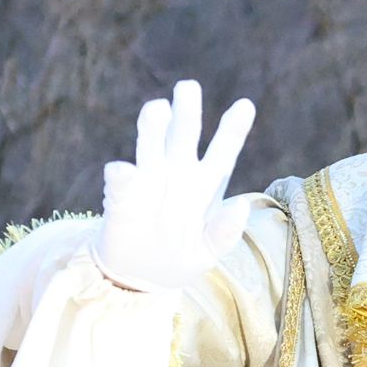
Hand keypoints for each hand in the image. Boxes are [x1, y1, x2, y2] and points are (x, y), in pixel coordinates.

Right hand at [92, 80, 254, 291]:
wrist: (140, 279)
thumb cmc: (180, 255)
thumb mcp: (209, 251)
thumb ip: (224, 232)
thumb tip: (240, 205)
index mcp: (205, 185)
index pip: (222, 152)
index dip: (233, 130)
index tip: (245, 105)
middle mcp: (177, 175)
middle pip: (183, 136)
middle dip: (186, 111)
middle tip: (188, 87)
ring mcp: (147, 183)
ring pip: (151, 149)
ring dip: (153, 129)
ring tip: (157, 108)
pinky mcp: (121, 200)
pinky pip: (122, 183)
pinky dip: (123, 176)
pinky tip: (123, 170)